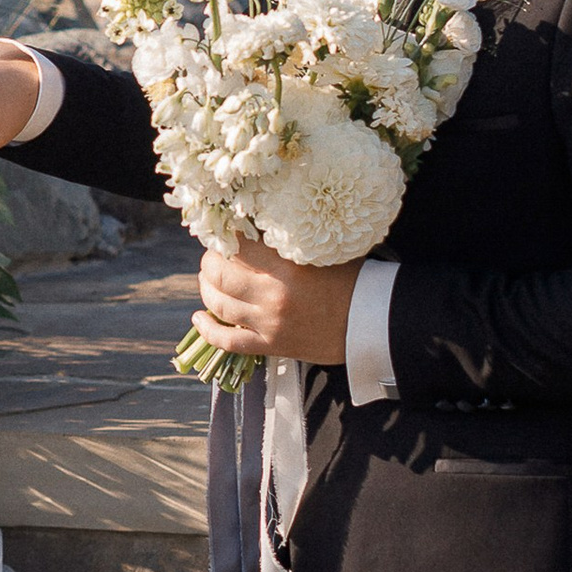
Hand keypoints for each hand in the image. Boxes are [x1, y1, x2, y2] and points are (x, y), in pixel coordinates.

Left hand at [193, 240, 359, 365]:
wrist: (372, 322)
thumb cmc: (352, 279)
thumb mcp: (321, 250)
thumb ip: (287, 240)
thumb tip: (255, 225)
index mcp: (285, 267)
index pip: (237, 246)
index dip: (223, 237)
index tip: (222, 232)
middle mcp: (272, 295)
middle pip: (220, 275)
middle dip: (210, 262)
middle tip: (213, 255)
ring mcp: (269, 324)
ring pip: (219, 305)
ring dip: (206, 289)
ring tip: (207, 279)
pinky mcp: (271, 346)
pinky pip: (228, 342)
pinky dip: (208, 330)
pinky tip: (199, 318)